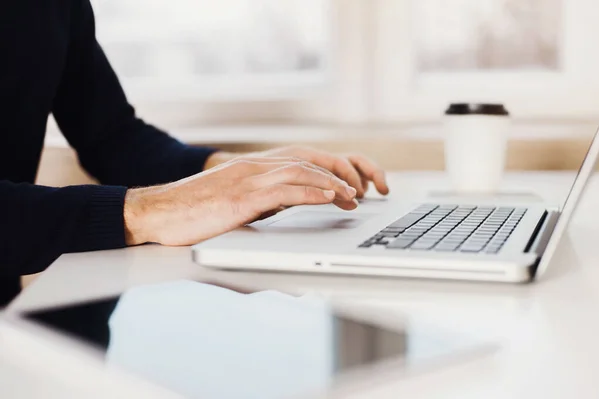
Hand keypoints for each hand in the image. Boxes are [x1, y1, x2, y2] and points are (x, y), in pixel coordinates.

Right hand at [124, 157, 357, 245]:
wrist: (156, 213)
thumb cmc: (190, 214)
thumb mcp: (231, 208)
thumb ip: (258, 210)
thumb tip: (281, 221)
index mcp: (252, 168)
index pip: (300, 161)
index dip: (328, 171)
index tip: (346, 190)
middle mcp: (253, 167)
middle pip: (308, 160)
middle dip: (338, 174)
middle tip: (359, 193)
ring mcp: (247, 179)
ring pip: (301, 171)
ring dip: (332, 183)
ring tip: (353, 197)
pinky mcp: (241, 197)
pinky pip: (285, 191)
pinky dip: (311, 193)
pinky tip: (329, 198)